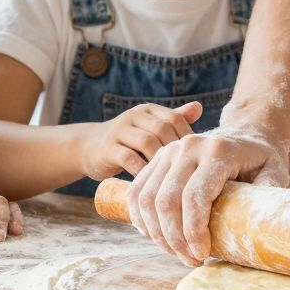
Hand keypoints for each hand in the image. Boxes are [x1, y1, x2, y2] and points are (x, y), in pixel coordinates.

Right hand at [79, 100, 203, 182]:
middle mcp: (134, 116)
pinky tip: (150, 182)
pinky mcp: (107, 148)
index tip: (196, 158)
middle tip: (184, 170)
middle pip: (162, 129)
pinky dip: (141, 170)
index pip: (175, 118)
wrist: (89, 148)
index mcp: (148, 110)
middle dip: (175, 150)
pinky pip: (128, 158)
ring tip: (169, 177)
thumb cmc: (129, 141)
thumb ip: (173, 119)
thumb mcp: (150, 128)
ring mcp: (119, 130)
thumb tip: (199, 107)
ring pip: (146, 142)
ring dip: (160, 160)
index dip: (188, 137)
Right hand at [127, 123, 289, 263]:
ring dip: (158, 234)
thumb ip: (269, 195)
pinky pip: (137, 192)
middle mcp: (189, 146)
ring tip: (178, 252)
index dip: (193, 232)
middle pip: (166, 201)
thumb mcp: (276, 172)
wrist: (247, 132)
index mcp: (218, 150)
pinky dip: (142, 219)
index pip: (194, 196)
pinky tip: (157, 236)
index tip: (203, 254)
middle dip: (175, 239)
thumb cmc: (263, 159)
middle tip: (191, 260)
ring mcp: (170, 150)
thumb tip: (260, 227)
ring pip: (147, 199)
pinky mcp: (158, 157)